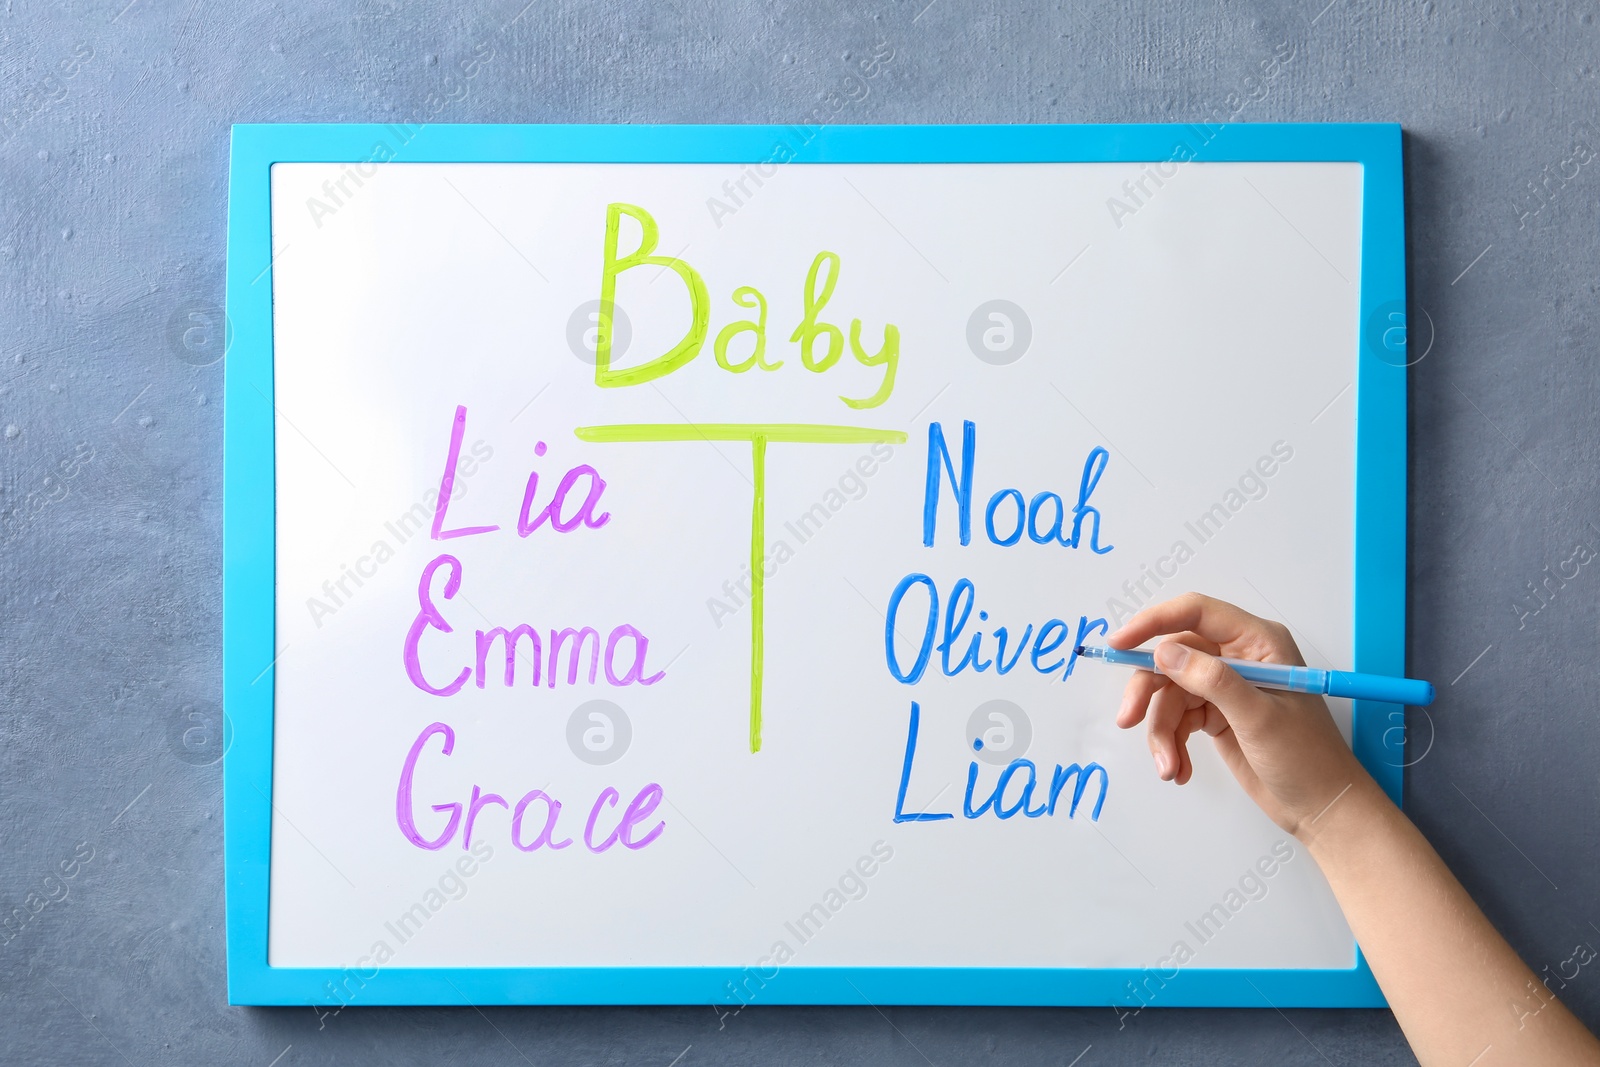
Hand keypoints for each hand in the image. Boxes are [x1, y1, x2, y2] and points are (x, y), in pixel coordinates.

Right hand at [1107, 592, 1371, 837]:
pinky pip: (1177, 720)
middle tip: (1129, 720)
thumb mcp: (1259, 718)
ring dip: (1161, 732)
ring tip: (1170, 768)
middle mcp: (1238, 658)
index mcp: (1257, 642)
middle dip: (1149, 692)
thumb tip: (1164, 652)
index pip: (1196, 613)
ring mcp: (1225, 687)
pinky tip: (1180, 770)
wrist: (1321, 808)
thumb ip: (1212, 680)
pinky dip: (1171, 745)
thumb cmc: (1306, 758)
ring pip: (1170, 694)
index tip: (1119, 643)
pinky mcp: (1215, 715)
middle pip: (1172, 657)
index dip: (1153, 622)